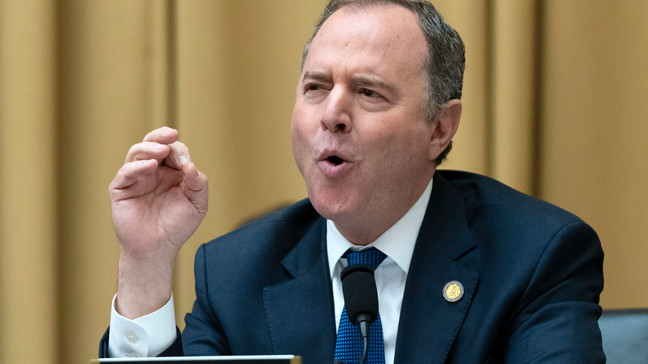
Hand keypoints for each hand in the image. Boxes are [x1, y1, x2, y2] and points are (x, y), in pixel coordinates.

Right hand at [109, 126, 207, 317]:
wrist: (157, 249)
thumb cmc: (177, 227)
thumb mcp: (197, 205)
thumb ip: (198, 184)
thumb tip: (190, 166)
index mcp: (172, 172)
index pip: (174, 151)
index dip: (180, 152)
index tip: (187, 165)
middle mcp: (153, 171)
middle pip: (153, 143)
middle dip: (162, 136)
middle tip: (171, 134)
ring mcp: (136, 178)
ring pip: (137, 152)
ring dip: (149, 147)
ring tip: (161, 151)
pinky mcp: (121, 188)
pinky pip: (126, 172)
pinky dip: (138, 166)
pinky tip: (150, 167)